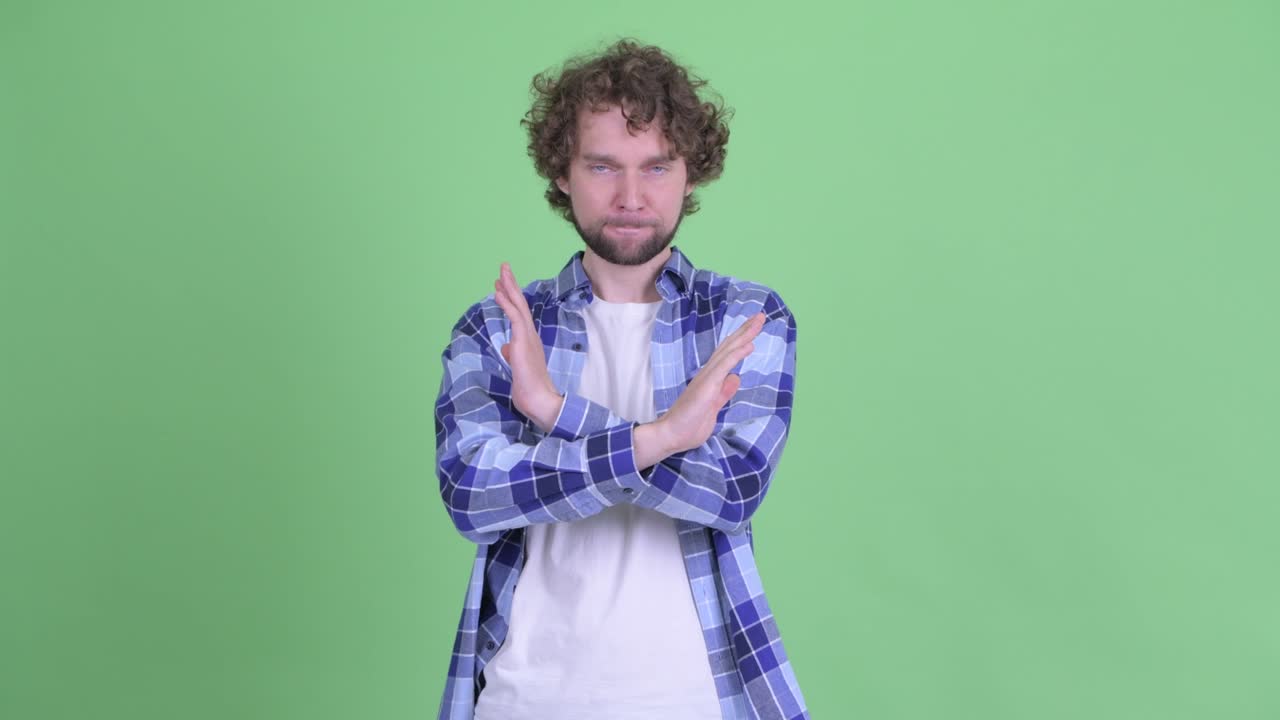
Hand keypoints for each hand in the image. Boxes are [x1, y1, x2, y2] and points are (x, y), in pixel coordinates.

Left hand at [492, 262, 562, 432]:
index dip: (511, 298)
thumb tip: (506, 347)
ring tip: (501, 273)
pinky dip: (506, 304)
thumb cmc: (530, 388)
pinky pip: (514, 318)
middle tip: (504, 268)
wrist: (540, 400)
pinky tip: (498, 293)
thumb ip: (513, 354)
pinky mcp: (523, 342)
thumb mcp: (518, 367)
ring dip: (509, 288)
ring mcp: (527, 337)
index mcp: (529, 340)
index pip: (519, 314)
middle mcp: (530, 335)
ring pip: (518, 306)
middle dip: (511, 285)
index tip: (502, 285)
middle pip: (520, 304)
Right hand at [653, 312, 765, 454]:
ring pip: (728, 350)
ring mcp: (707, 378)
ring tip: (759, 320)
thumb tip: (735, 378)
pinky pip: (724, 366)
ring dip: (745, 335)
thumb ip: (724, 393)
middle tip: (761, 315)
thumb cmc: (689, 425)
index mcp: (710, 378)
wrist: (671, 435)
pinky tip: (749, 343)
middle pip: (729, 346)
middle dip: (746, 330)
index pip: (728, 354)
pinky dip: (737, 353)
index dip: (741, 339)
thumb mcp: (713, 407)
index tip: (754, 327)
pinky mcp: (707, 385)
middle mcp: (708, 373)